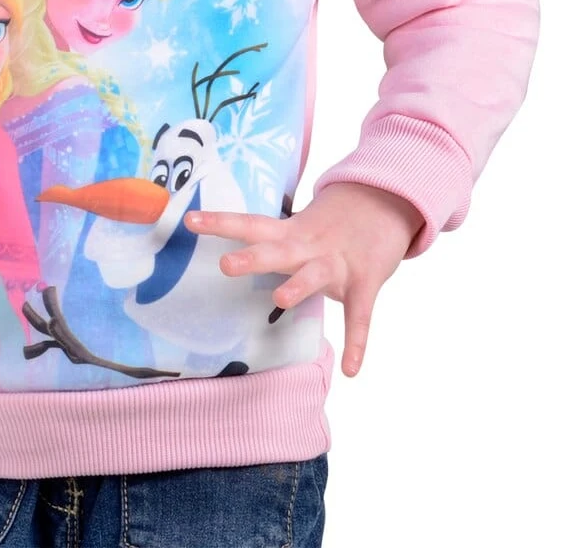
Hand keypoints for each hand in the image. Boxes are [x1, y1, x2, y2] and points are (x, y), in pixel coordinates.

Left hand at [185, 182, 423, 376]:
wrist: (384, 203)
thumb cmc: (332, 225)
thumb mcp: (299, 227)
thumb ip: (270, 242)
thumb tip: (230, 256)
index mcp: (290, 232)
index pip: (250, 224)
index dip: (220, 223)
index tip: (189, 221)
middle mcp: (309, 246)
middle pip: (277, 250)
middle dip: (253, 258)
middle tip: (225, 265)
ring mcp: (338, 264)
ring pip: (314, 275)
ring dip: (298, 285)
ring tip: (279, 299)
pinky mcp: (365, 283)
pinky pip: (360, 316)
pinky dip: (357, 342)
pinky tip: (352, 369)